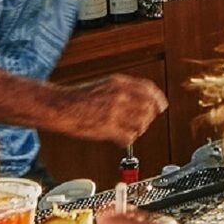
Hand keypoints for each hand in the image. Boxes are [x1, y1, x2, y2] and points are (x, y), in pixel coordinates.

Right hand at [51, 74, 165, 146]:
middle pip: (149, 109)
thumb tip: (143, 98)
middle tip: (140, 122)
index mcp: (119, 83)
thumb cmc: (79, 98)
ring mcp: (115, 111)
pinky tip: (118, 139)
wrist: (62, 106)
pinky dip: (126, 140)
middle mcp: (120, 95)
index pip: (149, 90)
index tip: (161, 106)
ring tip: (126, 130)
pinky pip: (129, 137)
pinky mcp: (108, 128)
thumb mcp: (104, 85)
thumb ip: (124, 89)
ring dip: (137, 130)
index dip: (158, 100)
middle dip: (148, 118)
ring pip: (141, 124)